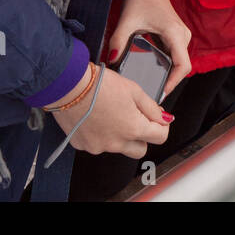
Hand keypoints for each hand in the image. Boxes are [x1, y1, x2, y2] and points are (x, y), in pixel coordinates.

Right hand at [50, 65, 169, 159]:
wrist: (69, 86)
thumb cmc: (100, 85)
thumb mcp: (134, 90)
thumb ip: (151, 108)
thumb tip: (165, 119)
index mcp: (133, 129)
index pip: (160, 137)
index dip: (162, 126)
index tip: (158, 118)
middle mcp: (116, 143)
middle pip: (140, 149)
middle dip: (142, 136)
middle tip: (135, 117)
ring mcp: (98, 147)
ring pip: (118, 147)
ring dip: (121, 136)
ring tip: (112, 113)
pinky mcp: (82, 146)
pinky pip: (98, 145)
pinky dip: (101, 135)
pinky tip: (96, 117)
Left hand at [106, 0, 191, 100]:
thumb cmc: (140, 0)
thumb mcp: (127, 21)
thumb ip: (117, 41)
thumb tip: (111, 60)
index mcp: (174, 33)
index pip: (183, 65)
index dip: (174, 82)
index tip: (161, 92)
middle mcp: (182, 35)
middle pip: (183, 66)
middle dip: (170, 81)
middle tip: (152, 92)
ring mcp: (182, 35)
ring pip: (181, 61)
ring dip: (170, 73)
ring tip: (152, 84)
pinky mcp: (177, 35)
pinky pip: (177, 55)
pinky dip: (169, 65)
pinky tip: (154, 71)